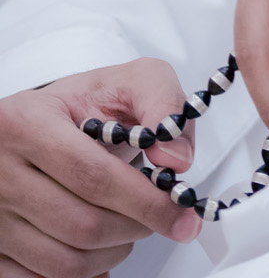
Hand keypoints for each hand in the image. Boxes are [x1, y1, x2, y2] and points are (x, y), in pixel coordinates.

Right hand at [0, 59, 200, 277]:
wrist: (36, 127)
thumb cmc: (79, 108)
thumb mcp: (125, 81)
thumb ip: (162, 103)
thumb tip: (176, 158)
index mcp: (26, 123)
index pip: (93, 176)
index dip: (145, 200)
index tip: (180, 214)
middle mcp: (0, 172)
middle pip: (81, 224)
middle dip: (134, 226)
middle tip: (160, 217)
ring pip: (63, 262)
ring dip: (111, 253)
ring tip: (128, 228)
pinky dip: (81, 273)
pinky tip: (97, 248)